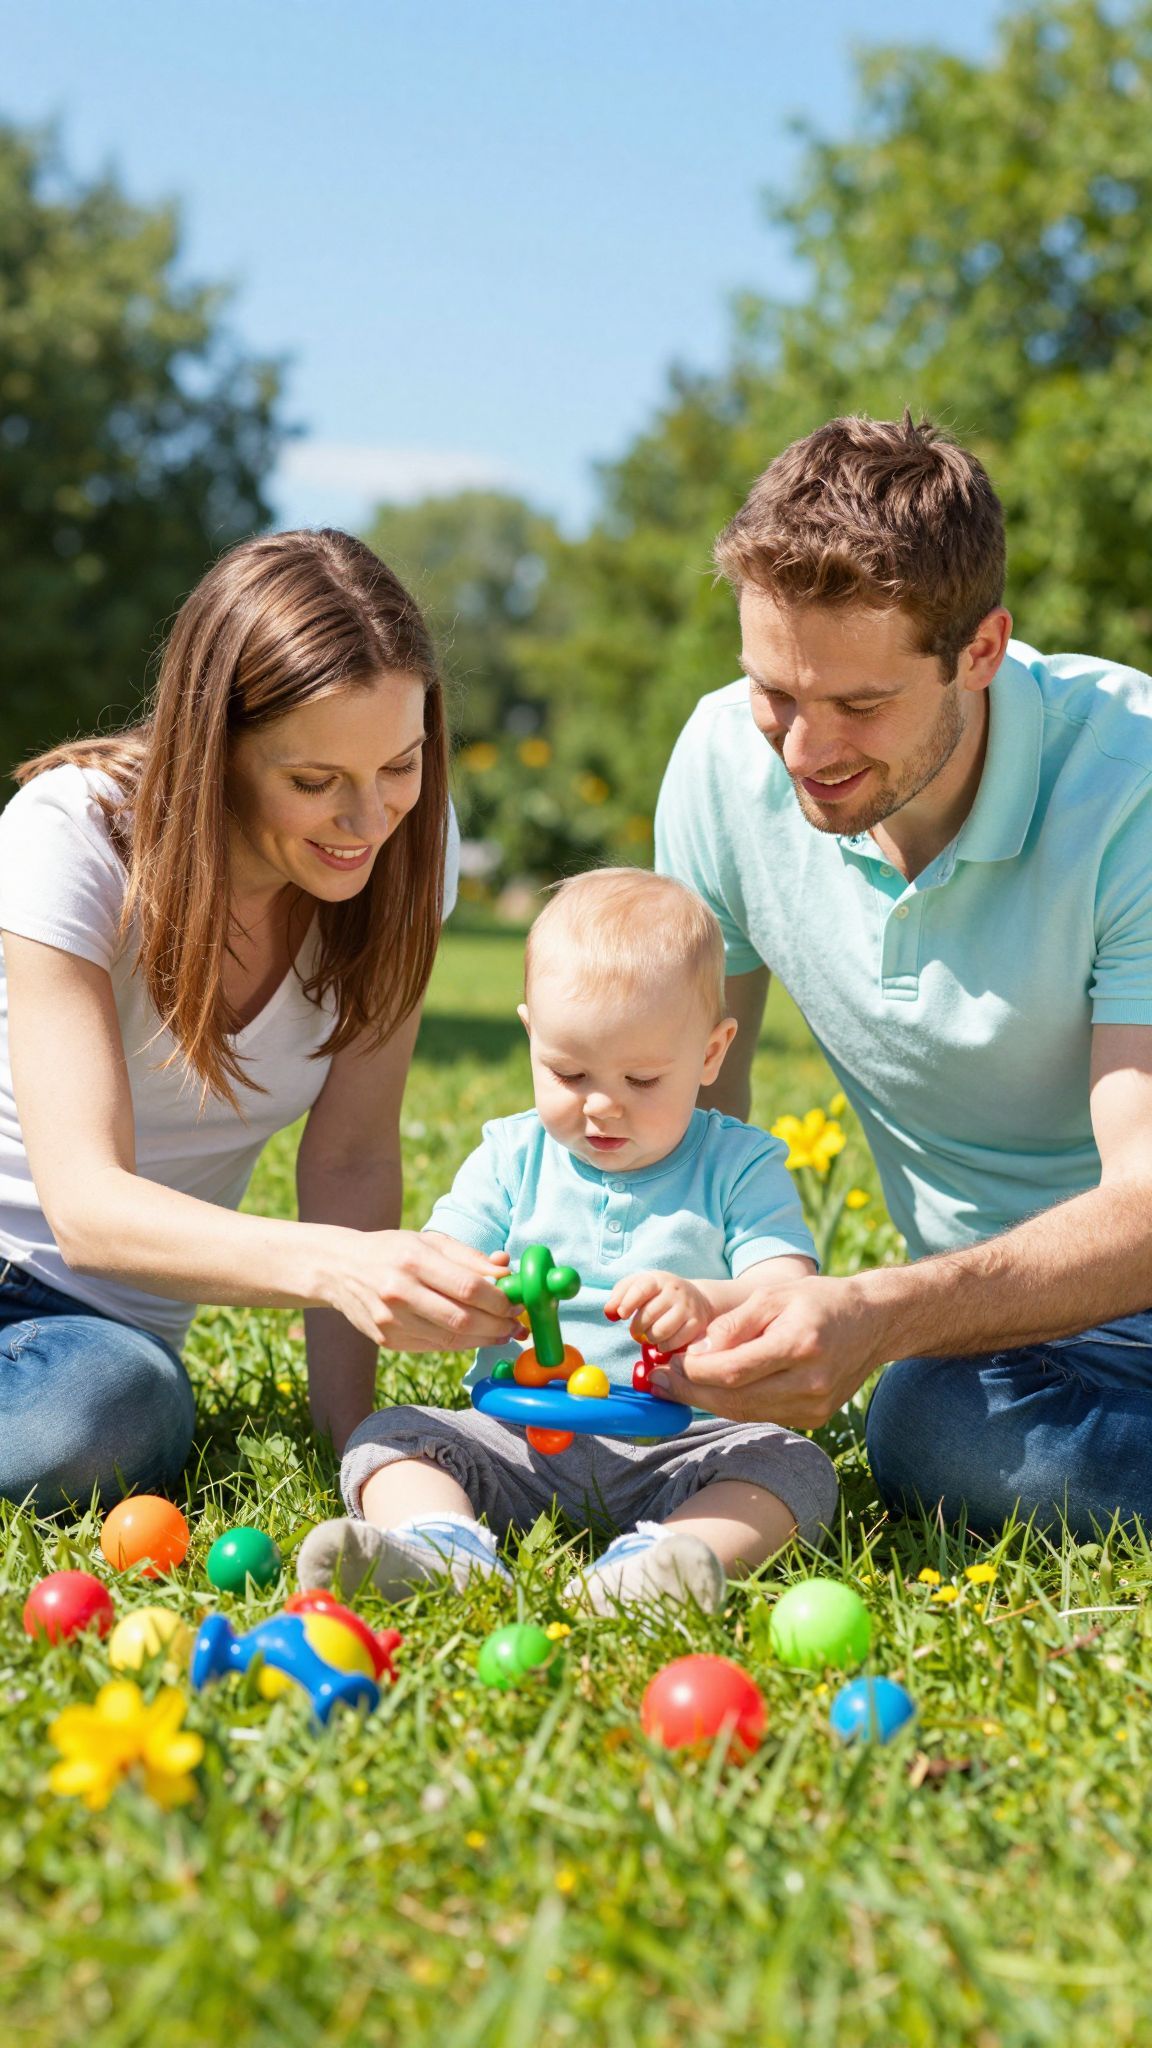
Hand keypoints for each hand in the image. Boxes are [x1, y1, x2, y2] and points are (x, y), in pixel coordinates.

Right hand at [324, 1229, 521, 1351]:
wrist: (339, 1269)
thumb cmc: (392, 1251)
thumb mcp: (428, 1242)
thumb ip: (470, 1257)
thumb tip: (507, 1269)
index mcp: (413, 1259)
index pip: (469, 1287)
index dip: (500, 1300)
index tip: (518, 1303)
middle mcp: (399, 1291)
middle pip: (462, 1319)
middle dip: (498, 1325)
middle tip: (517, 1325)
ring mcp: (391, 1320)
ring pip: (450, 1339)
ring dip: (485, 1339)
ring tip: (503, 1333)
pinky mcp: (387, 1340)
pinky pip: (434, 1347)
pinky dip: (461, 1344)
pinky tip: (476, 1336)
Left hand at [604, 1269, 711, 1354]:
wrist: (697, 1298)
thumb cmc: (659, 1294)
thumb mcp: (639, 1286)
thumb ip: (619, 1296)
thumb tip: (609, 1312)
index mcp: (657, 1279)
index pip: (640, 1288)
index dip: (628, 1302)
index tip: (621, 1315)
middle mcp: (674, 1291)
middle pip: (648, 1314)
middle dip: (637, 1327)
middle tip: (636, 1331)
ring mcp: (687, 1307)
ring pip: (661, 1331)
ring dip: (650, 1338)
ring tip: (650, 1335)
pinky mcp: (696, 1324)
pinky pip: (674, 1342)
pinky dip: (664, 1346)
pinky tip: (663, 1342)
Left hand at [648, 1275, 882, 1428]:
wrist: (873, 1322)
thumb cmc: (818, 1300)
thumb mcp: (772, 1296)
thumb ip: (732, 1325)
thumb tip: (695, 1353)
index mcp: (799, 1345)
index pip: (734, 1371)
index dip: (695, 1372)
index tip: (669, 1363)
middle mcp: (811, 1382)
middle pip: (736, 1399)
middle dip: (692, 1391)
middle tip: (660, 1381)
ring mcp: (815, 1406)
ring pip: (747, 1412)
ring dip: (708, 1401)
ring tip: (677, 1385)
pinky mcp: (815, 1418)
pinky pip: (763, 1414)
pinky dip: (735, 1404)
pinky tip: (713, 1389)